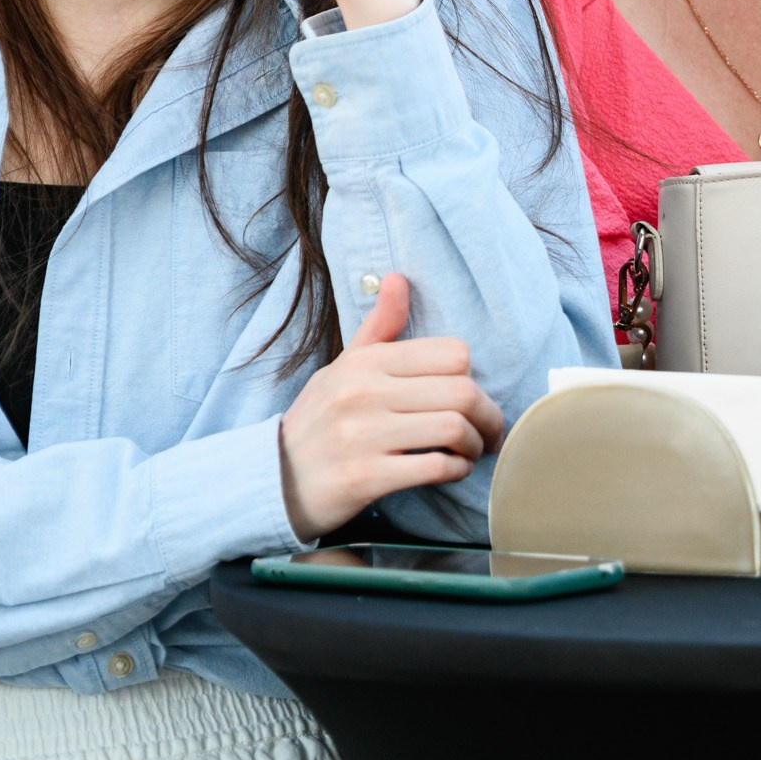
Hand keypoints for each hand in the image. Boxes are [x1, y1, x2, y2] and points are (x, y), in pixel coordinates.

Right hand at [277, 274, 505, 540]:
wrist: (272, 481)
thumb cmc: (319, 421)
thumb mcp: (343, 367)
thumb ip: (379, 327)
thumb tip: (399, 278)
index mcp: (366, 362)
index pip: (453, 354)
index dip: (472, 376)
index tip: (470, 397)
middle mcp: (364, 393)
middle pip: (462, 391)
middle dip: (487, 416)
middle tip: (487, 432)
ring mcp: (363, 436)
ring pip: (453, 428)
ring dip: (473, 445)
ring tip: (468, 452)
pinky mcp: (365, 477)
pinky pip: (434, 467)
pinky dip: (456, 470)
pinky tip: (452, 470)